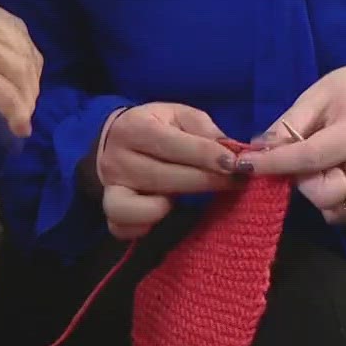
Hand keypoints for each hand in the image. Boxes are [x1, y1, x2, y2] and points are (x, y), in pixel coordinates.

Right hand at [0, 0, 42, 140]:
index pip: (8, 23)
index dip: (22, 53)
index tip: (23, 76)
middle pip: (19, 43)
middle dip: (29, 76)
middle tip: (28, 101)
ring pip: (17, 68)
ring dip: (25, 97)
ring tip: (23, 117)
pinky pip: (4, 91)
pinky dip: (15, 111)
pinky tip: (17, 126)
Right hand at [94, 103, 235, 240]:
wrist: (112, 142)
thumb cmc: (155, 127)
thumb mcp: (178, 115)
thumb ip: (204, 129)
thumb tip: (231, 151)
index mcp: (134, 127)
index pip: (173, 145)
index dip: (207, 156)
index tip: (235, 164)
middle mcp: (117, 159)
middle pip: (165, 177)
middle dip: (206, 181)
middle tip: (234, 181)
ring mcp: (110, 188)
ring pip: (148, 207)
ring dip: (176, 204)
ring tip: (188, 195)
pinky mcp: (110, 212)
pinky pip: (128, 229)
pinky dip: (147, 225)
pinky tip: (163, 211)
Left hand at [235, 60, 345, 223]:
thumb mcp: (317, 95)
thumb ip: (288, 126)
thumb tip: (258, 152)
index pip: (309, 158)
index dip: (274, 164)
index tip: (245, 165)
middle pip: (325, 195)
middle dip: (302, 183)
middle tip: (300, 162)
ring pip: (338, 212)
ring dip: (319, 196)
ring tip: (321, 169)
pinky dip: (336, 203)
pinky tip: (336, 178)